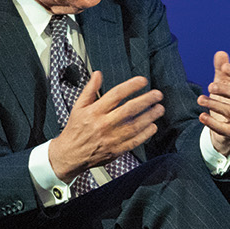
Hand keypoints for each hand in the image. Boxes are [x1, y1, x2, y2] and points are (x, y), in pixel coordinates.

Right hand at [49, 72, 163, 180]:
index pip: (116, 94)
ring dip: (150, 116)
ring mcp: (111, 138)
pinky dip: (146, 134)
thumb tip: (98, 74)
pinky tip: (153, 126)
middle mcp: (104, 124)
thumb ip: (90, 90)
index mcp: (94, 111)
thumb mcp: (78, 107)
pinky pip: (135, 141)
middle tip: (158, 94)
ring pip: (135, 125)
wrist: (70, 154)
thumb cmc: (75, 129)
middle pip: (129, 109)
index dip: (131, 86)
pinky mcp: (116, 150)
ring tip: (160, 108)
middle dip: (146, 100)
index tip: (143, 81)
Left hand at [198, 50, 229, 155]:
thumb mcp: (223, 85)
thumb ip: (222, 71)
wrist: (228, 130)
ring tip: (200, 99)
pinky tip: (201, 116)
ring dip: (215, 105)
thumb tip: (221, 53)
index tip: (223, 67)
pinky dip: (213, 123)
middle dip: (226, 89)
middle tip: (210, 86)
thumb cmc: (226, 102)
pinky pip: (224, 128)